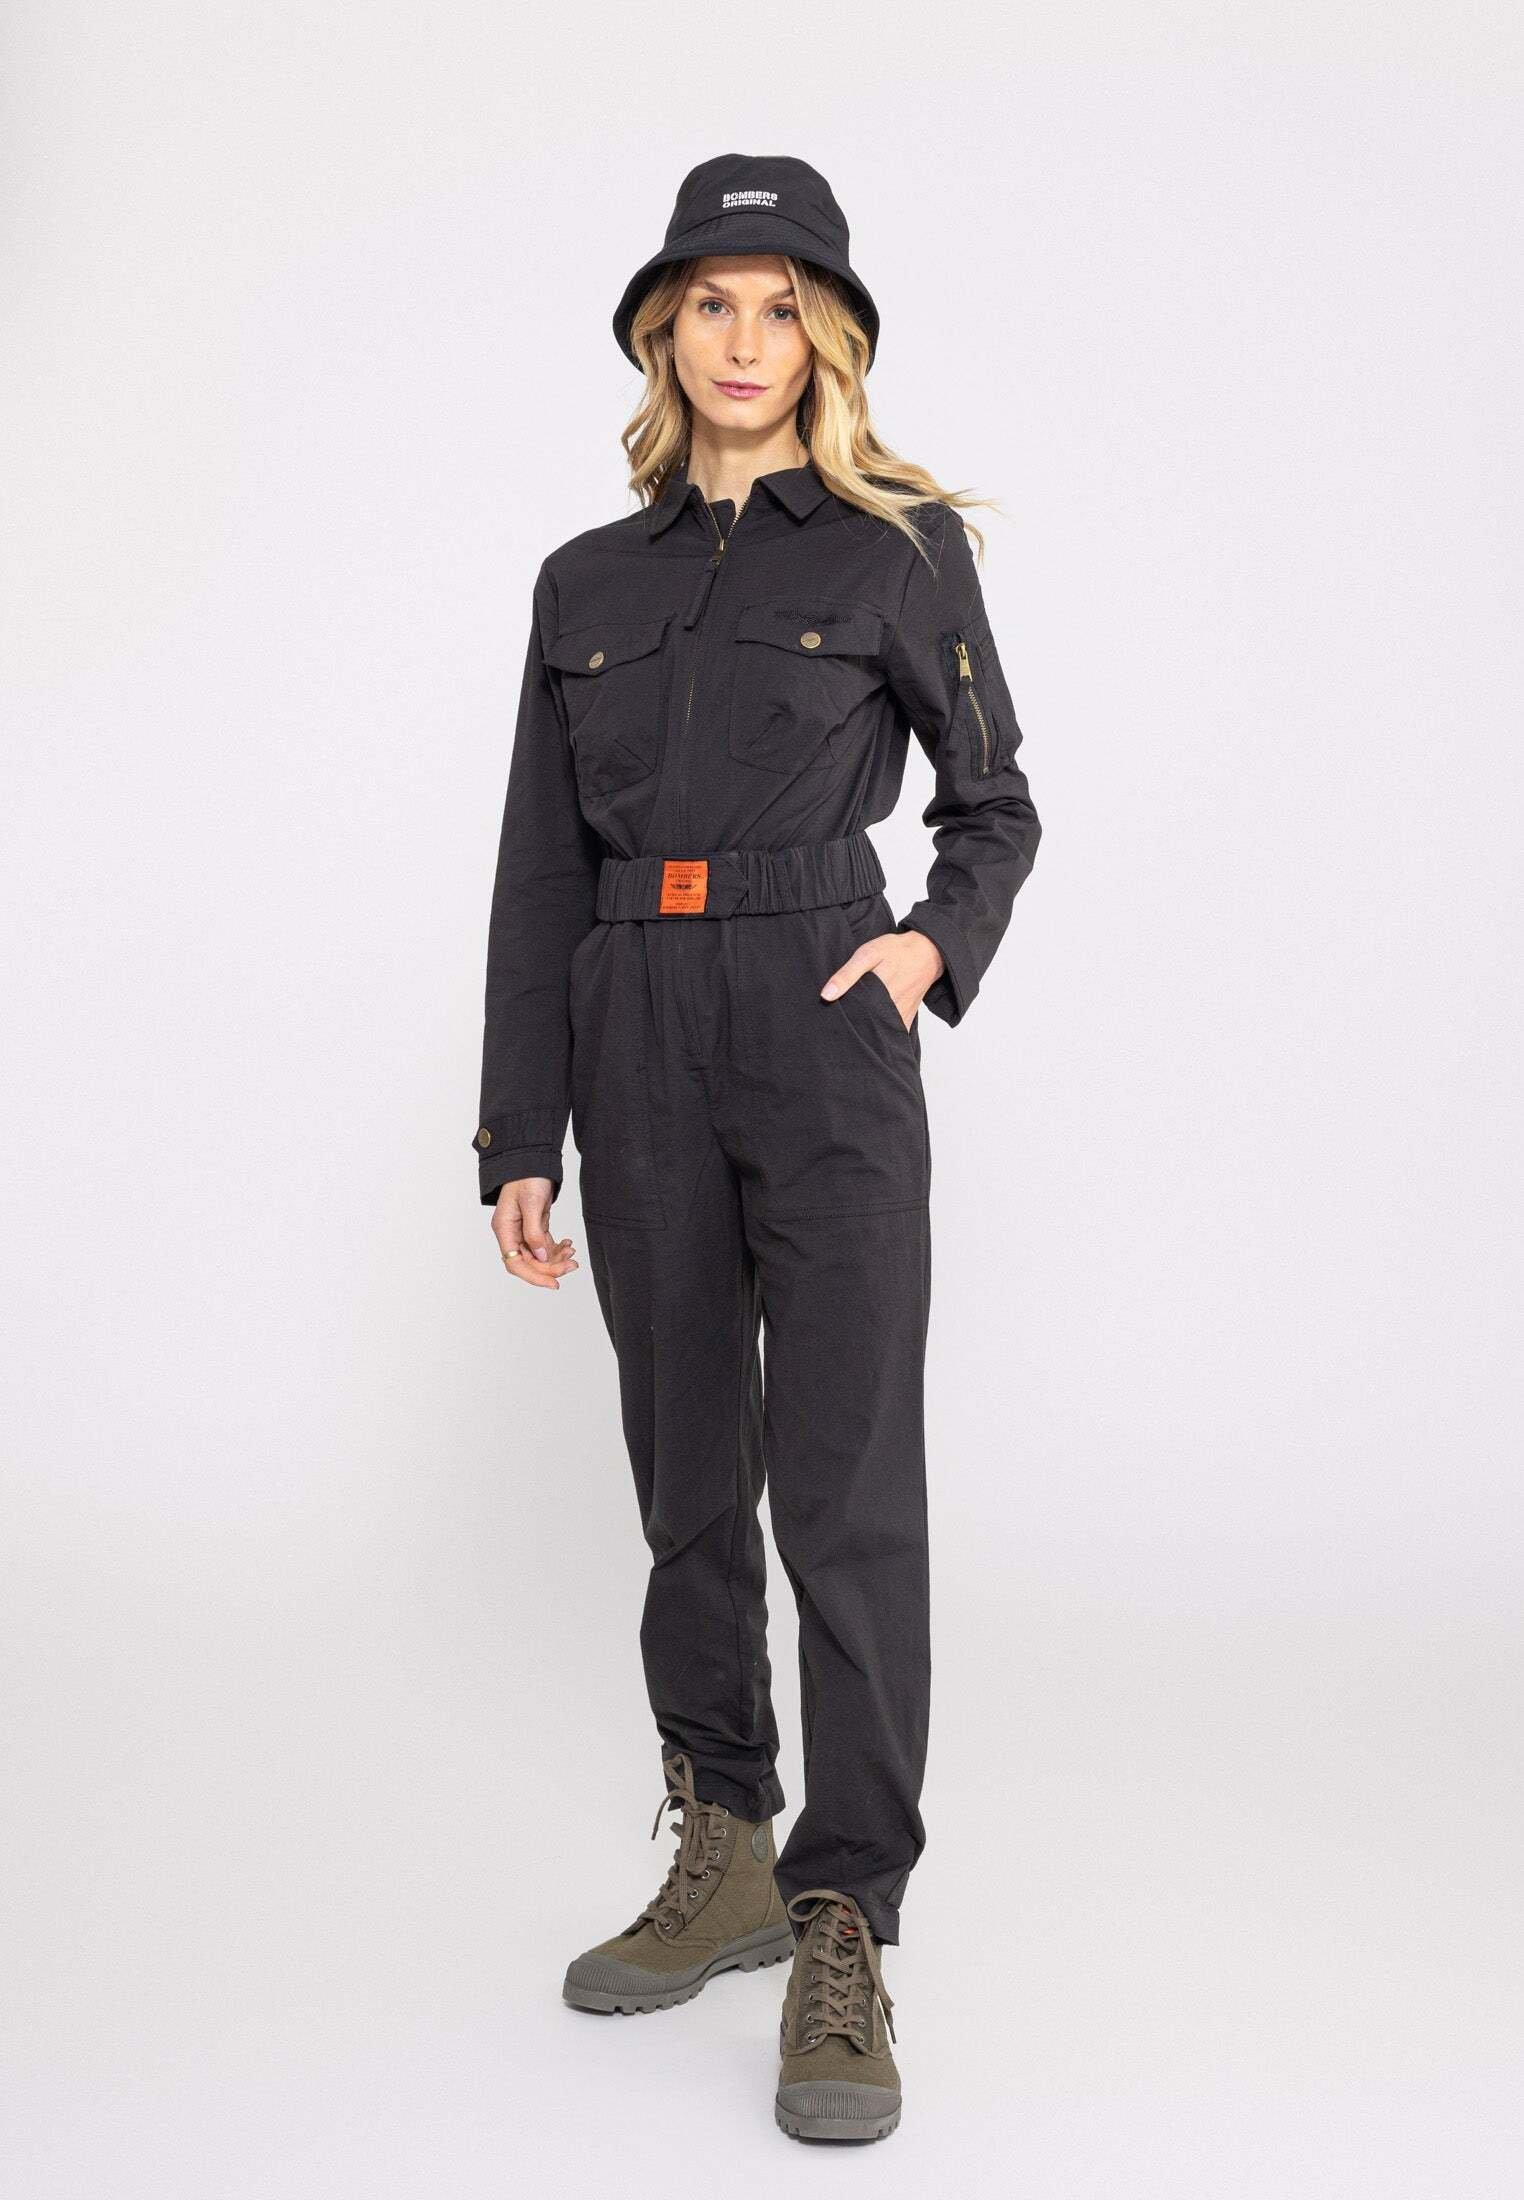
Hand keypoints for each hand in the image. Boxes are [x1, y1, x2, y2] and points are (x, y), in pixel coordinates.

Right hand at [492, 1178, 579, 1289]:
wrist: (532, 1159)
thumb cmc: (527, 1177)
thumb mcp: (531, 1204)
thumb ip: (535, 1232)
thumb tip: (542, 1257)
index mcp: (504, 1229)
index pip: (515, 1263)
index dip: (534, 1276)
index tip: (554, 1283)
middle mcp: (511, 1233)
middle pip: (529, 1262)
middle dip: (551, 1267)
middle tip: (572, 1265)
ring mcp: (522, 1230)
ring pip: (539, 1255)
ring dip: (556, 1259)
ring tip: (572, 1253)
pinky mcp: (534, 1225)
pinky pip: (544, 1245)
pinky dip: (556, 1248)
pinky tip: (568, 1244)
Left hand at [820, 928, 944, 1030]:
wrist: (927, 952)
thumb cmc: (895, 951)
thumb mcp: (868, 954)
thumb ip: (847, 974)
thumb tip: (826, 995)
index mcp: (877, 994)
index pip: (852, 1017)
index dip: (840, 1020)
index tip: (830, 1020)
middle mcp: (889, 1009)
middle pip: (864, 1027)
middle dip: (851, 1027)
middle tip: (838, 1026)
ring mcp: (899, 1016)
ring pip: (878, 1032)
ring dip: (865, 1031)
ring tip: (852, 1028)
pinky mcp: (906, 1019)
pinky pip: (891, 1032)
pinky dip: (881, 1033)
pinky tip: (871, 1029)